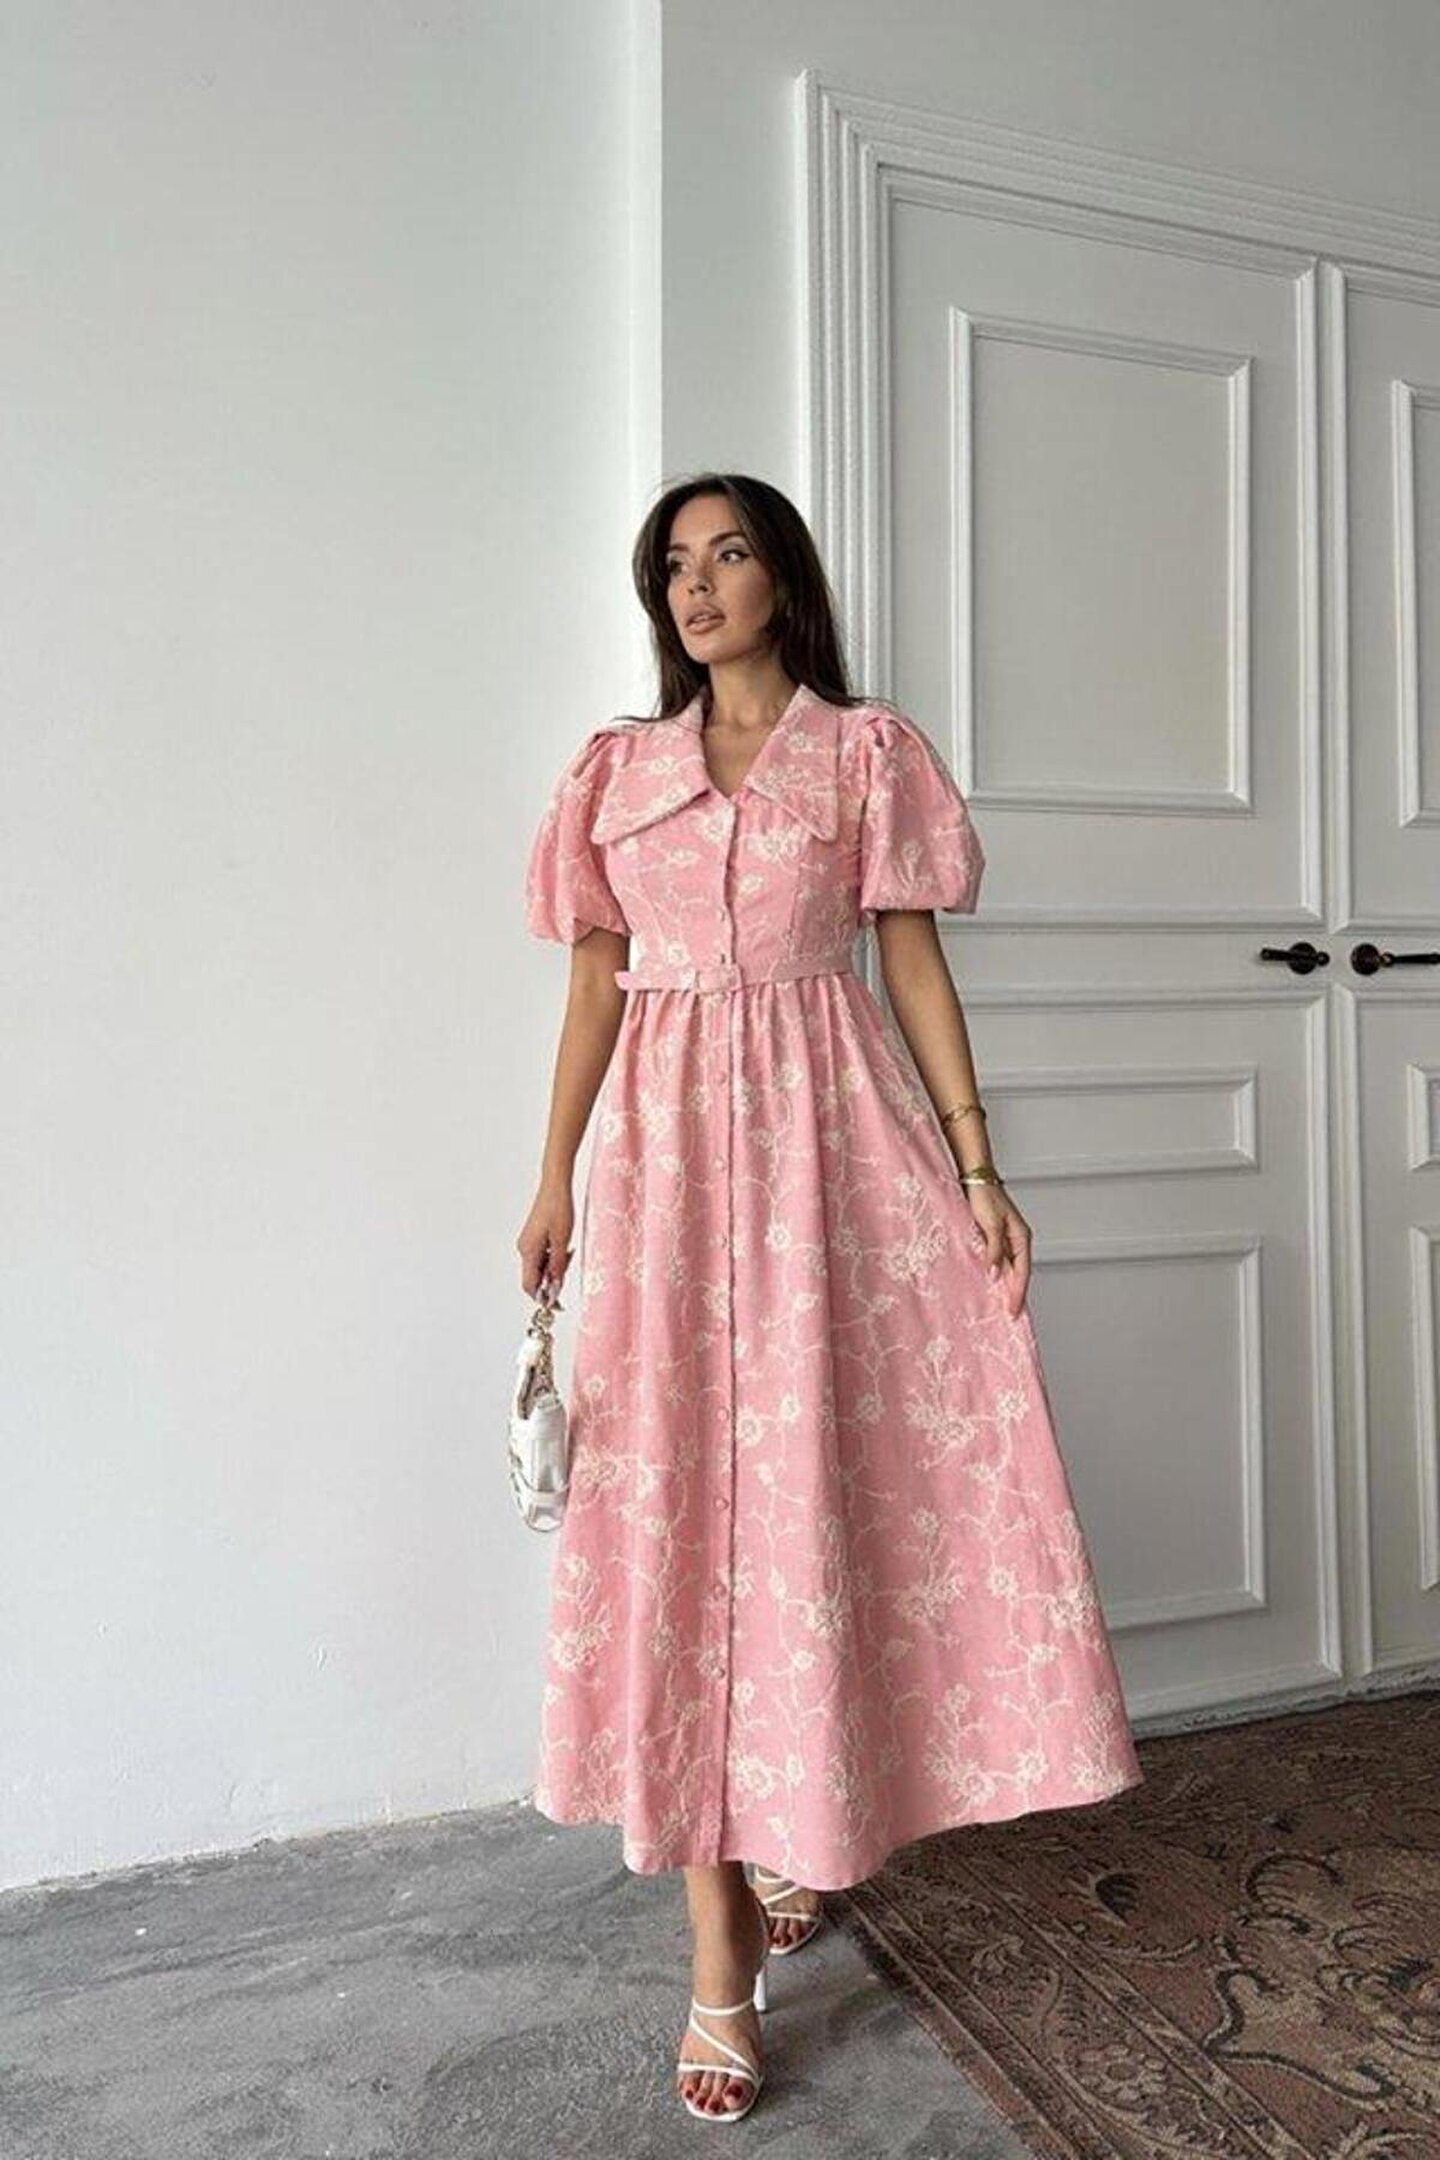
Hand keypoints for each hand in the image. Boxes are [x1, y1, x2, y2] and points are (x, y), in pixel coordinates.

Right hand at [517, 1183, 574, 1298]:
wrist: (555, 1186)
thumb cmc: (559, 1210)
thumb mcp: (563, 1241)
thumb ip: (558, 1266)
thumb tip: (554, 1288)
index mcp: (528, 1251)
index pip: (529, 1285)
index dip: (542, 1298)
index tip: (557, 1305)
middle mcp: (524, 1249)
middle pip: (534, 1277)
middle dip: (550, 1282)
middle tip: (567, 1273)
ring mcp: (527, 1242)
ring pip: (539, 1267)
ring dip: (553, 1269)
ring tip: (569, 1254)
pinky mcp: (533, 1237)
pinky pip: (541, 1256)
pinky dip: (553, 1258)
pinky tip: (565, 1248)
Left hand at [963, 1178, 1031, 1316]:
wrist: (973, 1177)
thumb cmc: (982, 1196)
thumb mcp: (989, 1224)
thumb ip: (993, 1250)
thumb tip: (995, 1274)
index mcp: (1021, 1237)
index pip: (1022, 1272)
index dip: (1018, 1293)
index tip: (1012, 1311)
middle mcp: (1016, 1240)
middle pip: (1018, 1273)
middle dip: (1015, 1294)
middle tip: (1009, 1316)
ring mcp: (1005, 1239)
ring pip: (1009, 1269)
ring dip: (1005, 1286)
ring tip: (1001, 1306)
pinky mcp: (993, 1237)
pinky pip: (998, 1261)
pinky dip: (996, 1274)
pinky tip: (990, 1284)